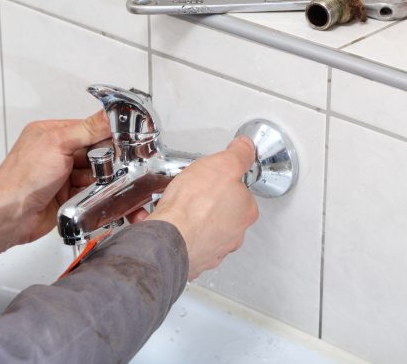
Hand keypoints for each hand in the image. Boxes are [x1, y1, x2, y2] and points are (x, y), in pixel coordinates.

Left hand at [0, 110, 110, 244]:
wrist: (11, 214)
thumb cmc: (22, 178)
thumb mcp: (59, 143)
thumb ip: (88, 129)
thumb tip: (109, 115)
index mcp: (50, 133)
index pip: (87, 128)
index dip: (103, 136)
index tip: (118, 143)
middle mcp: (55, 152)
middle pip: (93, 152)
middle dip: (100, 161)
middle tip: (100, 167)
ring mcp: (61, 175)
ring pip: (93, 173)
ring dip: (95, 179)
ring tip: (86, 183)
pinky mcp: (65, 195)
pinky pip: (88, 191)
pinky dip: (90, 193)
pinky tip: (84, 195)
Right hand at [147, 136, 258, 279]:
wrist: (168, 238)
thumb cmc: (194, 205)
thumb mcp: (224, 164)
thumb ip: (240, 154)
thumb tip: (246, 146)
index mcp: (245, 212)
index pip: (242, 193)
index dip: (224, 182)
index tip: (212, 178)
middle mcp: (233, 236)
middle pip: (221, 212)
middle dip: (205, 202)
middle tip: (190, 191)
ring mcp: (213, 251)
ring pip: (201, 229)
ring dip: (187, 218)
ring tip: (171, 206)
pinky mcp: (192, 261)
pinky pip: (182, 242)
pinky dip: (172, 231)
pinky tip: (160, 220)